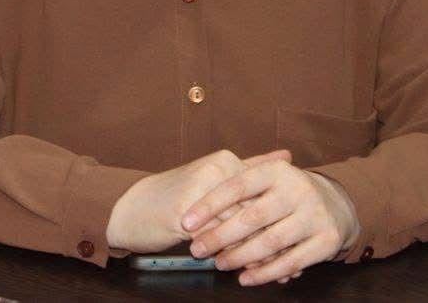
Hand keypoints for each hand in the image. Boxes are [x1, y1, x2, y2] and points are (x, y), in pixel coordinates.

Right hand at [105, 149, 291, 252]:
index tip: (296, 239)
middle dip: (275, 242)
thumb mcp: (214, 177)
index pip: (265, 194)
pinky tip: (243, 270)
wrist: (131, 207)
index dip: (282, 220)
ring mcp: (202, 192)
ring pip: (241, 229)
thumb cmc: (176, 196)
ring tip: (272, 272)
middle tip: (292, 266)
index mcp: (226, 161)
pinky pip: (220, 242)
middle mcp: (216, 172)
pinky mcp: (187, 214)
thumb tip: (287, 156)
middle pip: (258, 213)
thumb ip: (251, 166)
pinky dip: (235, 259)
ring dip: (258, 254)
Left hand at [181, 158, 359, 285]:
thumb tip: (192, 201)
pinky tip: (246, 278)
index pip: (236, 186)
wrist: (337, 203)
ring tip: (219, 263)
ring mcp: (314, 215)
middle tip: (197, 249)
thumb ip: (234, 185)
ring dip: (240, 256)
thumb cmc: (285, 192)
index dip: (209, 205)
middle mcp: (298, 189)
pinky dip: (265, 273)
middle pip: (252, 217)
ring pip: (270, 242)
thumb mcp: (266, 178)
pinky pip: (291, 261)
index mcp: (276, 170)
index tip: (186, 222)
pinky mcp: (327, 240)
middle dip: (220, 236)